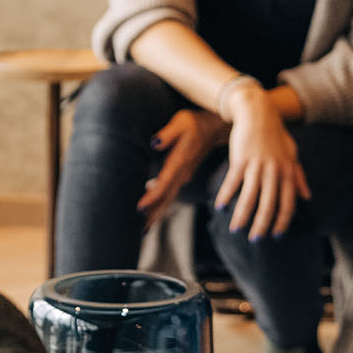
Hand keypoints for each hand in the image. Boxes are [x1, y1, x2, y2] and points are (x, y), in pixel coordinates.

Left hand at [138, 109, 227, 225]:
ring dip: (156, 213)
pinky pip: (170, 194)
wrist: (214, 128)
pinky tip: (151, 213)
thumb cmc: (195, 122)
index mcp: (180, 161)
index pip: (164, 183)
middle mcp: (182, 173)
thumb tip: (154, 143)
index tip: (139, 208)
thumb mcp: (181, 122)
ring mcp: (184, 176)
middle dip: (152, 214)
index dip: (152, 196)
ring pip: (168, 199)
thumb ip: (168, 134)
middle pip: (166, 198)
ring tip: (142, 229)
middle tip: (138, 231)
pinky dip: (161, 205)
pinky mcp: (183, 176)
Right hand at [217, 86, 308, 240]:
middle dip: (262, 225)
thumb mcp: (292, 154)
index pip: (288, 203)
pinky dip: (225, 195)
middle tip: (255, 240)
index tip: (277, 236)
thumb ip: (298, 176)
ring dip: (242, 215)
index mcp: (287, 172)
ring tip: (235, 229)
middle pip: (269, 204)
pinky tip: (219, 206)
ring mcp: (257, 164)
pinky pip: (232, 181)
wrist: (258, 112)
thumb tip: (307, 197)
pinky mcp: (241, 158)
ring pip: (249, 196)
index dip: (283, 221)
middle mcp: (274, 170)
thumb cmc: (275, 134)